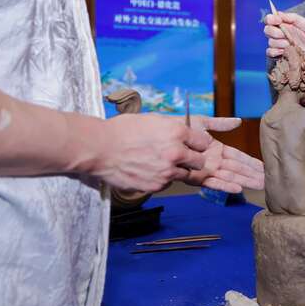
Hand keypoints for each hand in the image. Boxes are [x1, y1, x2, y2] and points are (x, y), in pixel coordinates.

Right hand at [92, 113, 210, 191]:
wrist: (100, 148)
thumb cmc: (123, 130)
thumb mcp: (153, 120)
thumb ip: (174, 127)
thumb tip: (187, 131)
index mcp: (177, 132)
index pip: (204, 142)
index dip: (198, 143)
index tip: (193, 144)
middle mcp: (176, 153)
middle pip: (200, 161)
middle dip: (193, 159)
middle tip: (181, 156)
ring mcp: (167, 171)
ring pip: (186, 175)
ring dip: (178, 170)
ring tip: (161, 163)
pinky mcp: (156, 185)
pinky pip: (168, 183)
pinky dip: (163, 179)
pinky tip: (150, 170)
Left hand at [185, 116, 264, 191]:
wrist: (159, 136)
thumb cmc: (178, 128)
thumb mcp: (201, 122)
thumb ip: (220, 124)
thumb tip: (238, 122)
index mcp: (217, 149)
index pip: (238, 156)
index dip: (251, 162)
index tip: (264, 166)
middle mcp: (214, 161)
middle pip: (238, 169)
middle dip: (252, 174)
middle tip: (268, 180)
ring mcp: (206, 170)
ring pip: (229, 176)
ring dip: (244, 181)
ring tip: (259, 185)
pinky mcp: (196, 177)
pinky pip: (213, 182)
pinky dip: (225, 185)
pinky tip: (237, 188)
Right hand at [264, 12, 304, 66]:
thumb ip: (293, 18)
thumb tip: (278, 13)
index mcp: (287, 24)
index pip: (271, 19)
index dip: (270, 19)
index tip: (277, 21)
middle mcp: (283, 34)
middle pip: (267, 30)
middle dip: (275, 32)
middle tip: (287, 37)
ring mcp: (283, 45)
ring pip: (270, 42)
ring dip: (279, 43)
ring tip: (291, 46)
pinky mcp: (283, 55)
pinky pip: (270, 53)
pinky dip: (274, 52)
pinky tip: (284, 52)